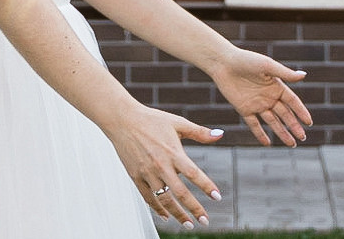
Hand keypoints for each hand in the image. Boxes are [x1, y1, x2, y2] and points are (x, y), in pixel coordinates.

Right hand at [106, 104, 221, 225]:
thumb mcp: (177, 122)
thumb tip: (220, 134)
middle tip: (205, 221)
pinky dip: (157, 209)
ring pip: (164, 200)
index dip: (206, 186)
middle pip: (180, 192)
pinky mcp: (136, 177)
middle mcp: (161, 165)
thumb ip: (199, 132)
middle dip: (194, 209)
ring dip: (177, 214)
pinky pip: (148, 198)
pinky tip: (166, 215)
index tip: (217, 197)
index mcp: (173, 152)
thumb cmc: (152, 119)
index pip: (194, 173)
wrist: (123, 120)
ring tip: (188, 224)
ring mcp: (147, 173)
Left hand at [210, 48, 312, 145]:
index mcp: (276, 85)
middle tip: (303, 138)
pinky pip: (254, 124)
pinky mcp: (244, 109)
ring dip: (282, 133)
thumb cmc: (246, 60)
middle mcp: (268, 96)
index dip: (301, 111)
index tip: (309, 122)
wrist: (223, 63)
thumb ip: (285, 73)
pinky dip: (260, 134)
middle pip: (285, 114)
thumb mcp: (267, 66)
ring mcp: (257, 104)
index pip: (292, 102)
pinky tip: (267, 143)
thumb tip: (304, 75)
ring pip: (272, 122)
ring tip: (292, 144)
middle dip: (294, 126)